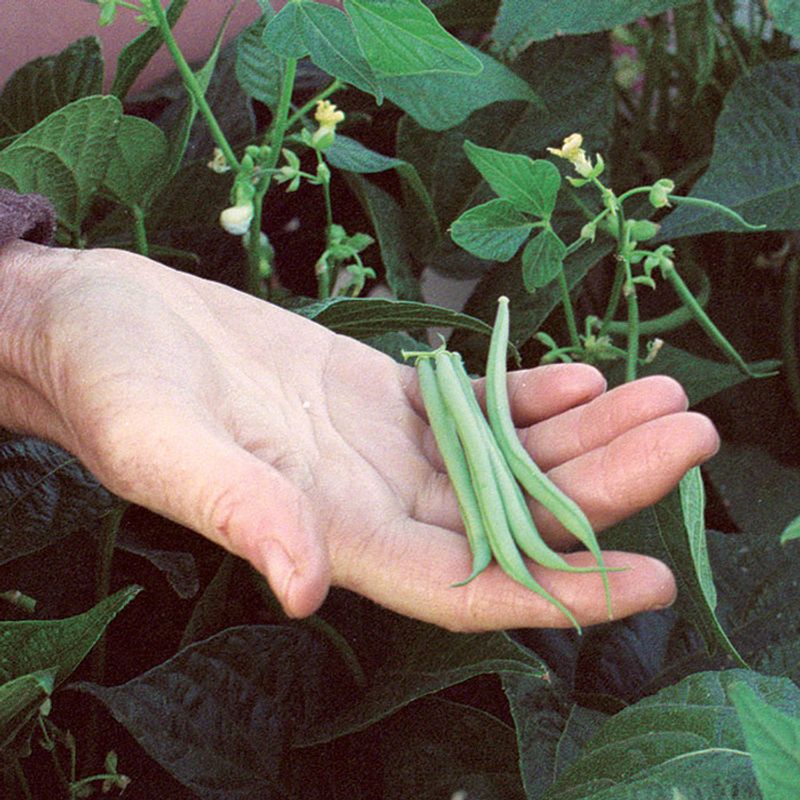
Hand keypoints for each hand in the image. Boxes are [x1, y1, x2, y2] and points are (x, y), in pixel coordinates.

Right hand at [1, 242, 718, 630]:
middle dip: (606, 484)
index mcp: (326, 530)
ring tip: (666, 399)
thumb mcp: (157, 439)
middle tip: (693, 435)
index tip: (647, 578)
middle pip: (509, 515)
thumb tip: (304, 585)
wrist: (102, 323)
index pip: (459, 584)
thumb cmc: (111, 379)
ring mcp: (379, 449)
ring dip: (587, 436)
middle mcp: (369, 502)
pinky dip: (528, 396)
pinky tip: (582, 377)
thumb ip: (232, 507)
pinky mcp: (377, 397)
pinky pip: (470, 409)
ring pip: (504, 460)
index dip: (553, 590)